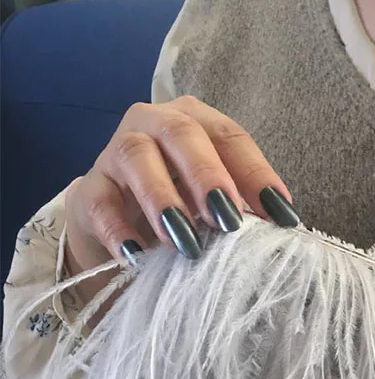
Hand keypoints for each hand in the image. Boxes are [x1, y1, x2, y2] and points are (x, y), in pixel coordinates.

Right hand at [63, 95, 298, 321]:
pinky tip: (139, 257)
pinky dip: (118, 230)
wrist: (116, 222)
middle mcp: (154, 124)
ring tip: (185, 240)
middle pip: (182, 134)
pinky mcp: (88, 189)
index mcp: (196, 121)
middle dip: (208, 176)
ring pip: (136, 158)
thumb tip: (282, 228)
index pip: (231, 137)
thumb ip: (243, 206)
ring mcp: (115, 153)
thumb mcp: (215, 204)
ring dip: (163, 199)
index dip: (257, 174)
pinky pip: (100, 202)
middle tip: (229, 220)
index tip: (281, 215)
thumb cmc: (181, 205)